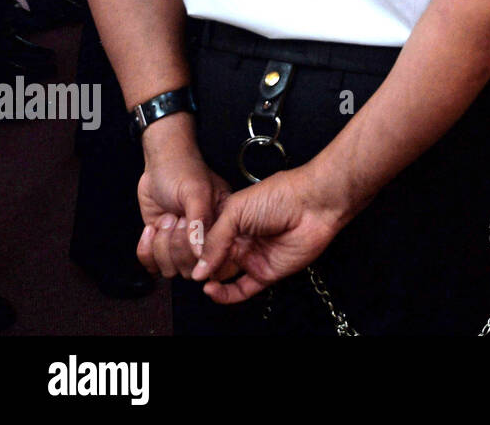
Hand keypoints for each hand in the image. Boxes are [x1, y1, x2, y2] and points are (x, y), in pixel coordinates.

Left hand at [136, 145, 235, 280]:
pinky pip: (151, 265)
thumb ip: (199, 223)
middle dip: (177, 244)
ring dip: (161, 245)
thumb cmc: (183, 170)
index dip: (200, 253)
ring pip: (170, 269)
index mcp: (222, 226)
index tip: (190, 231)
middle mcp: (204, 239)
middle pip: (191, 269)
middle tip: (176, 218)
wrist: (160, 163)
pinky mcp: (162, 244)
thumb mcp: (196, 193)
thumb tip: (200, 253)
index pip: (217, 259)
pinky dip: (146, 250)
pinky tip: (151, 228)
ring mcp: (181, 244)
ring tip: (166, 219)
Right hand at [191, 162, 348, 304]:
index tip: (176, 255)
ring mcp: (253, 257)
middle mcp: (240, 241)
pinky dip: (225, 294)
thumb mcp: (236, 211)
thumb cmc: (279, 195)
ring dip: (209, 281)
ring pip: (224, 277)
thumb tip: (199, 269)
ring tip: (199, 279)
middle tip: (185, 269)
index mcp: (231, 221)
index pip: (205, 241)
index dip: (191, 250)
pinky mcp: (266, 272)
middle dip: (198, 267)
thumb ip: (215, 240)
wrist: (313, 203)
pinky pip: (242, 290)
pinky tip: (211, 289)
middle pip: (213, 261)